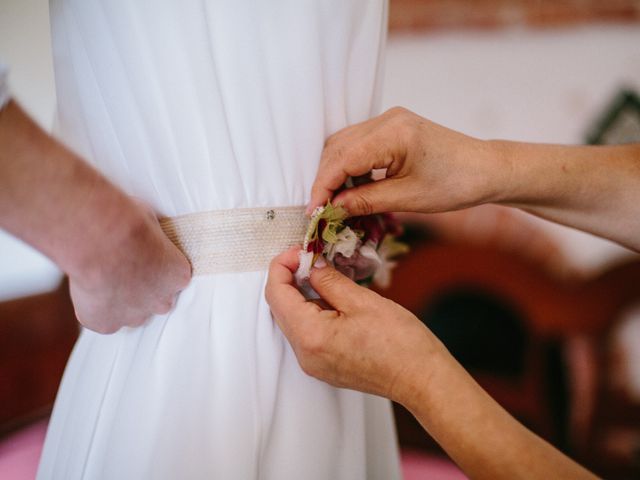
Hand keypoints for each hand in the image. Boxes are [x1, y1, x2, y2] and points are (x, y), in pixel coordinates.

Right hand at [69, 203, 191, 333]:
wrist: (98, 236)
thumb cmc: (126, 222)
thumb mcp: (151, 222)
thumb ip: (153, 241)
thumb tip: (146, 235)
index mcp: (178, 276)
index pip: (173, 279)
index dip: (156, 268)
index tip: (143, 257)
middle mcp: (161, 301)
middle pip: (157, 301)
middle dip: (143, 288)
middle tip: (123, 268)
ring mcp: (133, 315)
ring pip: (131, 313)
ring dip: (120, 300)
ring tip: (103, 277)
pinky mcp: (104, 322)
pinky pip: (101, 320)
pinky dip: (94, 308)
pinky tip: (88, 287)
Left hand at [265, 246, 441, 403]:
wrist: (422, 380)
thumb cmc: (400, 343)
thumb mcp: (363, 301)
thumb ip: (329, 280)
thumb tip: (311, 266)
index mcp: (310, 336)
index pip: (276, 294)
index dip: (282, 266)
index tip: (300, 250)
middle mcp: (305, 355)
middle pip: (281, 308)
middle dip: (291, 278)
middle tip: (313, 258)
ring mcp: (314, 364)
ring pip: (294, 320)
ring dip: (303, 294)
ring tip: (326, 275)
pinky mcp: (325, 366)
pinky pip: (308, 333)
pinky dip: (313, 311)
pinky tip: (333, 298)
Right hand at [309, 107, 505, 215]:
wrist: (486, 169)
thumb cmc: (455, 184)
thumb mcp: (408, 198)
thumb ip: (365, 201)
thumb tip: (333, 208)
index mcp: (393, 134)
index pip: (342, 159)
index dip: (322, 186)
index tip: (313, 211)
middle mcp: (387, 120)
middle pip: (338, 148)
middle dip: (325, 179)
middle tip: (321, 210)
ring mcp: (390, 120)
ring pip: (344, 144)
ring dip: (335, 172)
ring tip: (335, 201)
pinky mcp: (392, 127)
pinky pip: (359, 144)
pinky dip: (349, 166)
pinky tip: (352, 187)